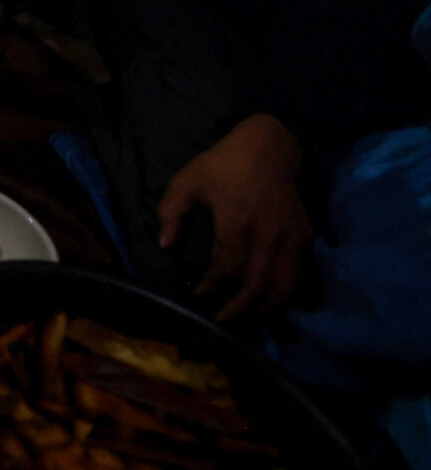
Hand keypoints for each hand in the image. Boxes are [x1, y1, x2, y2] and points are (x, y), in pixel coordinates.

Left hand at [157, 114, 309, 321]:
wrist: (269, 146)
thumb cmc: (223, 164)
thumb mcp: (187, 179)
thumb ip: (171, 211)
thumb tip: (165, 245)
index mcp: (238, 223)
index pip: (226, 270)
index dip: (209, 288)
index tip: (192, 295)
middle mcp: (269, 235)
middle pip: (257, 288)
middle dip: (236, 311)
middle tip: (216, 323)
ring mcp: (292, 238)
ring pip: (283, 288)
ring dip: (263, 310)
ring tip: (242, 319)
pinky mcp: (305, 237)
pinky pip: (296, 274)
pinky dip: (280, 292)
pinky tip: (262, 299)